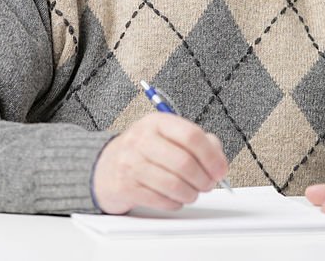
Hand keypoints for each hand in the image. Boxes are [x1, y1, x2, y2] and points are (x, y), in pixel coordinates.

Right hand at [91, 113, 228, 213]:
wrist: (103, 167)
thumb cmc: (144, 152)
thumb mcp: (168, 136)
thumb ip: (198, 143)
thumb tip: (218, 161)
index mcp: (157, 122)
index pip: (192, 136)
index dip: (212, 156)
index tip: (221, 170)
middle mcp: (142, 139)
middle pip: (184, 162)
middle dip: (204, 179)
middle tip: (209, 185)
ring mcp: (131, 163)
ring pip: (173, 184)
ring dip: (191, 193)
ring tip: (193, 193)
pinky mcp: (125, 186)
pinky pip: (160, 200)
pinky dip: (175, 202)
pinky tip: (176, 198)